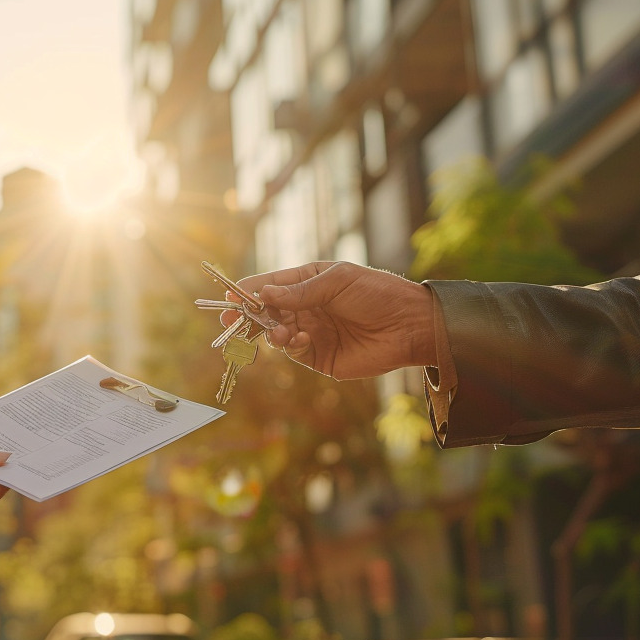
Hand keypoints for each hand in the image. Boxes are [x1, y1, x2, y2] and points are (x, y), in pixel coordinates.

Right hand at [221, 262, 436, 379]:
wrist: (410, 326)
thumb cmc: (378, 294)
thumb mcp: (338, 282)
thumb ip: (300, 291)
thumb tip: (263, 294)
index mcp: (310, 282)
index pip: (271, 285)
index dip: (249, 290)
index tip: (229, 295)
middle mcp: (306, 308)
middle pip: (266, 312)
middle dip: (247, 315)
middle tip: (229, 321)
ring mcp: (311, 333)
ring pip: (275, 333)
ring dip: (270, 331)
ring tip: (276, 332)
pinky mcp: (318, 357)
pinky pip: (293, 351)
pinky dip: (290, 346)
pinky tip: (300, 340)